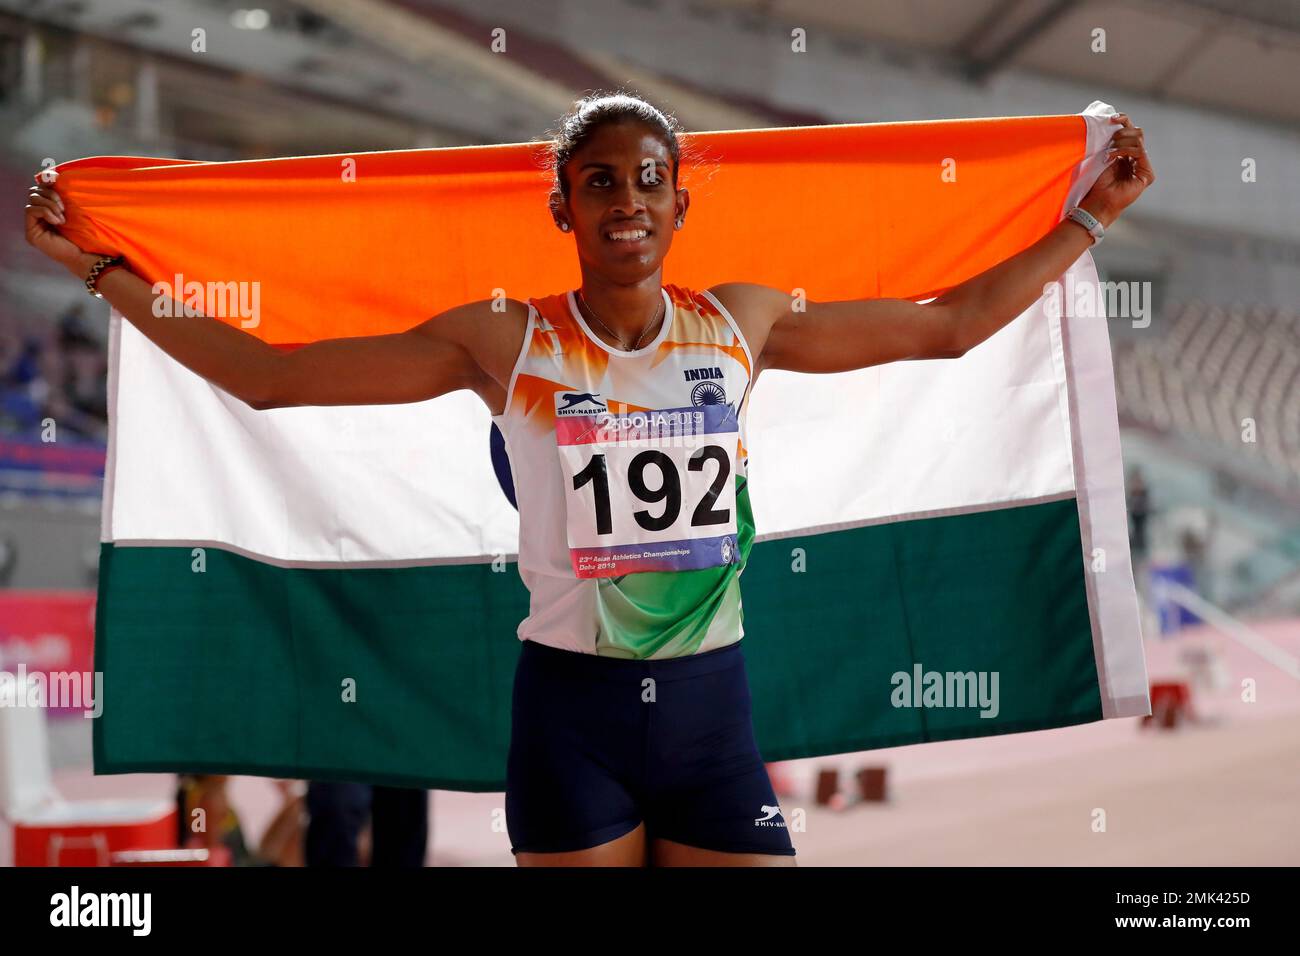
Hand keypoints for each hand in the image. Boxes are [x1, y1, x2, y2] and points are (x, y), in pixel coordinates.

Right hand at [24, 173, 92, 275]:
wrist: (87, 255)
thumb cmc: (87, 234)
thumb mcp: (77, 209)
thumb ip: (66, 195)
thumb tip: (55, 174)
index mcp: (50, 208)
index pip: (41, 187)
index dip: (47, 181)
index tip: (57, 179)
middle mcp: (40, 216)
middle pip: (35, 191)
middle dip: (50, 195)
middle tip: (64, 207)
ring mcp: (34, 224)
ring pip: (32, 199)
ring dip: (49, 204)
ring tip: (63, 216)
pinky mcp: (31, 233)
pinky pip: (30, 210)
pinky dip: (45, 212)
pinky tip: (58, 221)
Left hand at [1079, 113, 1154, 227]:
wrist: (1096, 201)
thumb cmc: (1095, 182)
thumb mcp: (1101, 155)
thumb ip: (1110, 140)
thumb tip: (1112, 120)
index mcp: (1127, 152)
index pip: (1131, 129)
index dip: (1123, 120)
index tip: (1110, 118)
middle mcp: (1137, 158)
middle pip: (1137, 132)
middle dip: (1121, 132)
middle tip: (1109, 140)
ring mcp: (1143, 166)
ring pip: (1138, 139)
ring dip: (1121, 142)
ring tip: (1108, 152)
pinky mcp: (1147, 174)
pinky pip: (1139, 151)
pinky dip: (1124, 150)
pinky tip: (1111, 157)